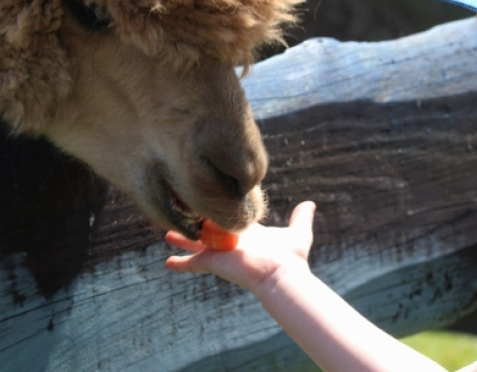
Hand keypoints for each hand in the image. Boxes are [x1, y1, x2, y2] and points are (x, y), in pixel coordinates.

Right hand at [165, 201, 316, 292]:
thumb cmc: (290, 256)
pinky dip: (180, 263)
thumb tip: (310, 203)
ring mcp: (220, 252)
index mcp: (247, 233)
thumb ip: (301, 218)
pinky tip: (167, 263)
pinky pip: (192, 263)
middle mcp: (231, 241)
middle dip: (196, 223)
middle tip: (182, 216)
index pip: (229, 221)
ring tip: (166, 232)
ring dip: (182, 238)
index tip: (211, 205)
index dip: (220, 213)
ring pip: (196, 243)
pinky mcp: (213, 261)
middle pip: (209, 230)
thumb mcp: (298, 232)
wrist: (279, 273)